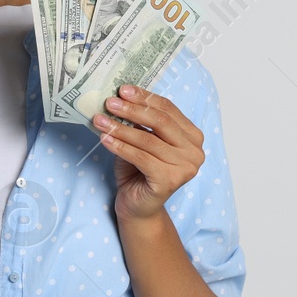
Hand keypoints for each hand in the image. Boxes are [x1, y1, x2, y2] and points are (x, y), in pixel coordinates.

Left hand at [93, 84, 204, 224]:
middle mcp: (195, 151)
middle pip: (161, 122)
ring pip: (149, 140)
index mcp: (192, 136)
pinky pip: (141, 157)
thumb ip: (140, 121)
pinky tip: (105, 139)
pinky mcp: (170, 181)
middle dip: (133, 110)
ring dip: (121, 128)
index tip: (123, 90)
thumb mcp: (142, 140)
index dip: (145, 98)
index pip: (168, 109)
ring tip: (100, 120)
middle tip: (110, 102)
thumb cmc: (139, 171)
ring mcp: (186, 167)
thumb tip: (121, 97)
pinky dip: (121, 147)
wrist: (137, 206)